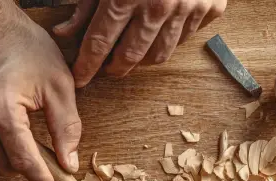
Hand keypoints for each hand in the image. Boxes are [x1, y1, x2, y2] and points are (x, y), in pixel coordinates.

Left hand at [54, 0, 226, 86]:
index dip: (87, 65)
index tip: (80, 79)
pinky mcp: (211, 6)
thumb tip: (64, 33)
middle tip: (106, 69)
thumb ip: (85, 4)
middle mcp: (159, 5)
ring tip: (131, 52)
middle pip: (130, 56)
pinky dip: (170, 39)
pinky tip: (160, 30)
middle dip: (114, 68)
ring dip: (142, 59)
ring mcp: (188, 8)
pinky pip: (186, 38)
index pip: (99, 42)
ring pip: (160, 54)